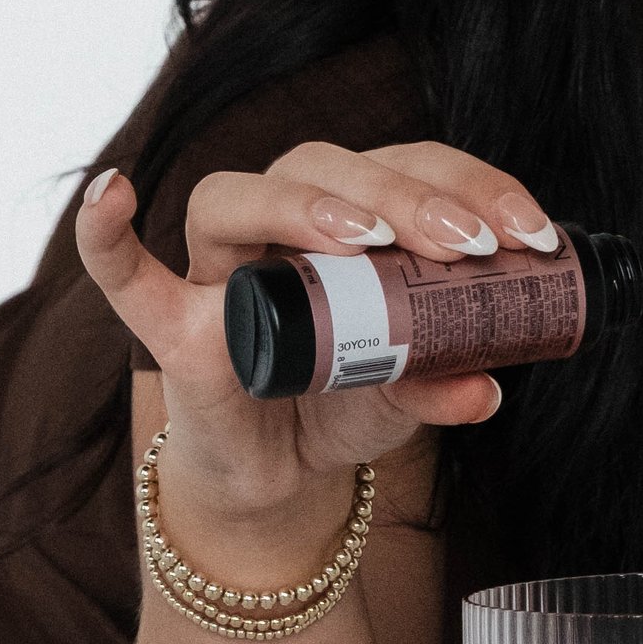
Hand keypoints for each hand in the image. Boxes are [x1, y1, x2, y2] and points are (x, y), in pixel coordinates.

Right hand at [75, 139, 560, 552]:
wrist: (278, 476)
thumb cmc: (342, 402)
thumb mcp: (408, 396)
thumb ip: (444, 382)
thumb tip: (488, 387)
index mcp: (353, 216)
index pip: (412, 168)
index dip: (474, 186)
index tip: (534, 235)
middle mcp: (282, 221)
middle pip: (332, 167)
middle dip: (408, 196)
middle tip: (470, 245)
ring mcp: (220, 265)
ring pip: (243, 193)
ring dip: (309, 205)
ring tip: (369, 240)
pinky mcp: (171, 324)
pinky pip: (125, 272)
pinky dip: (109, 235)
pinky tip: (112, 193)